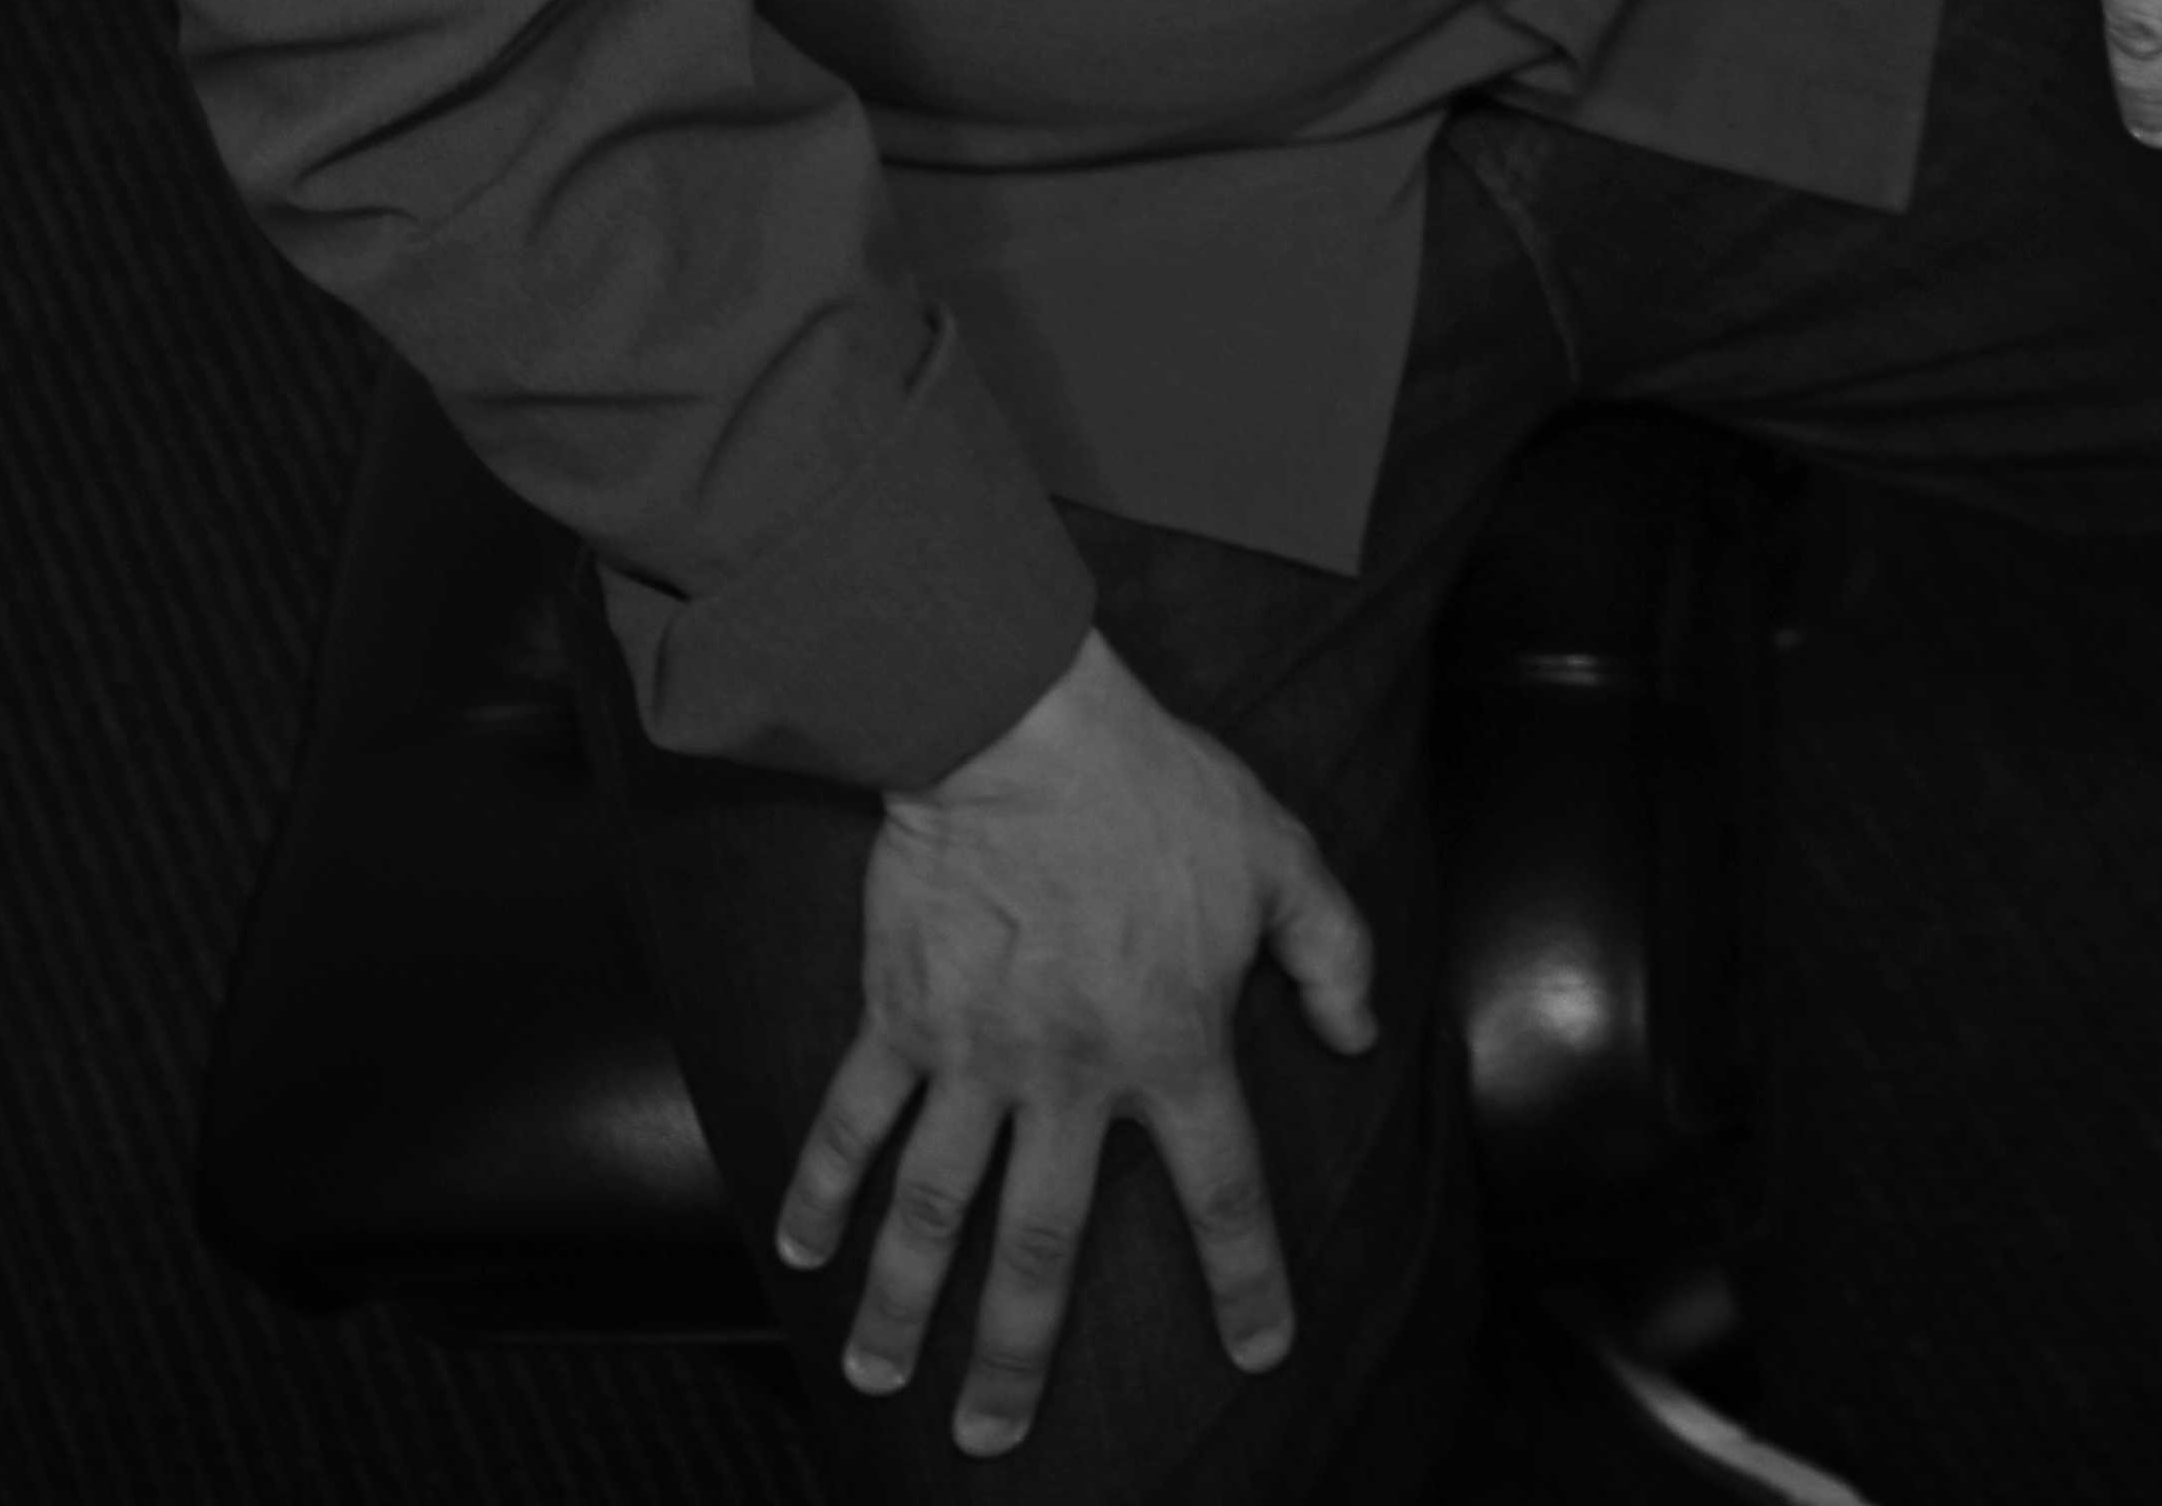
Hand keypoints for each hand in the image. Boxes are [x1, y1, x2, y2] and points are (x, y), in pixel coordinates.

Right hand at [777, 629, 1376, 1455]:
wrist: (1020, 728)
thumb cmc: (1154, 785)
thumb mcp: (1278, 854)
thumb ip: (1330, 949)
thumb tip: (1360, 1033)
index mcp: (1171, 1044)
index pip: (1222, 1191)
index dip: (1246, 1278)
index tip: (1259, 1352)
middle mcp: (1069, 1074)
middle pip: (1043, 1246)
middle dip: (1017, 1355)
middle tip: (992, 1442)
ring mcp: (974, 1053)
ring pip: (934, 1209)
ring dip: (905, 1304)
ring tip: (881, 1381)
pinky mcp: (903, 1015)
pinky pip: (854, 1118)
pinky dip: (821, 1188)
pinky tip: (801, 1253)